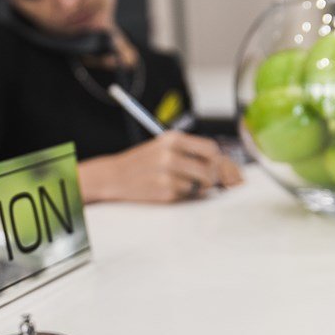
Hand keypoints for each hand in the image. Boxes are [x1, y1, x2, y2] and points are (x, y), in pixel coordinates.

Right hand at [78, 131, 242, 203]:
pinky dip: (182, 195)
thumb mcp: (163, 147)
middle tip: (204, 181)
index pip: (210, 149)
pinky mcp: (164, 191)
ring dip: (196, 188)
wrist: (114, 176)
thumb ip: (189, 151)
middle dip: (211, 177)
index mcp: (172, 139)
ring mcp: (167, 174)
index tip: (213, 166)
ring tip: (181, 184)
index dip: (216, 160)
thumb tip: (220, 164)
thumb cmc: (143, 162)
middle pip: (210, 169)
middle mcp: (170, 154)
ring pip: (200, 185)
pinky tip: (168, 190)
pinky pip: (186, 195)